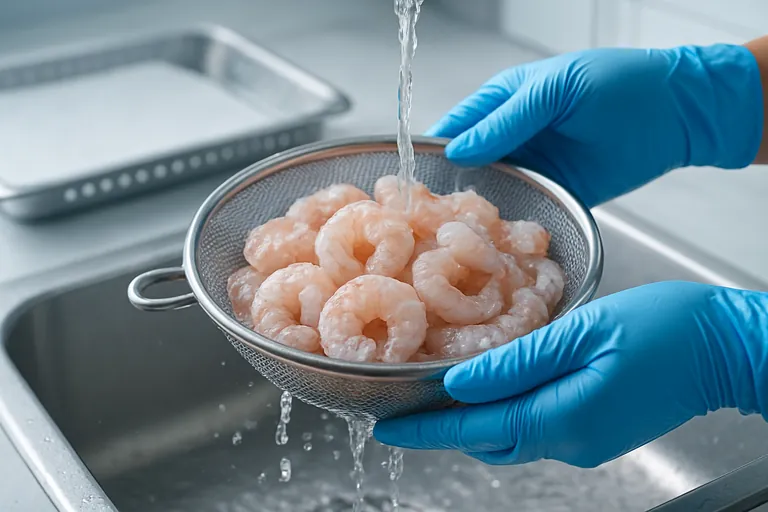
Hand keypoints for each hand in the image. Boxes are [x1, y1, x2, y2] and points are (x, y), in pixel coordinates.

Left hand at [374, 282, 767, 467]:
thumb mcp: (584, 331)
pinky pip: (534, 429)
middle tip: (407, 399)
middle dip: (443, 425)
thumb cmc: (666, 330)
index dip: (426, 429)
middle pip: (487, 440)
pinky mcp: (596, 433)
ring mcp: (585, 442)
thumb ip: (520, 360)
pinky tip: (496, 385)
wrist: (726, 349)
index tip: (387, 426)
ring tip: (442, 389)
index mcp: (562, 416)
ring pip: (509, 437)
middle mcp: (569, 441)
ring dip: (473, 419)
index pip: (474, 429)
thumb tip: (461, 381)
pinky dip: (504, 413)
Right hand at [427, 45, 762, 205]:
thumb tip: (459, 150)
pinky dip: (508, 227)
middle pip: (466, 167)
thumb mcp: (554, 91)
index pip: (455, 128)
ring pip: (491, 193)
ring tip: (450, 238)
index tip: (410, 180)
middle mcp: (511, 139)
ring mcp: (532, 170)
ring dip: (475, 213)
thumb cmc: (616, 85)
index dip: (432, 152)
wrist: (675, 114)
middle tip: (424, 220)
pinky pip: (524, 212)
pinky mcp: (554, 196)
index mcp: (502, 103)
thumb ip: (507, 121)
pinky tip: (491, 243)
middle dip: (447, 190)